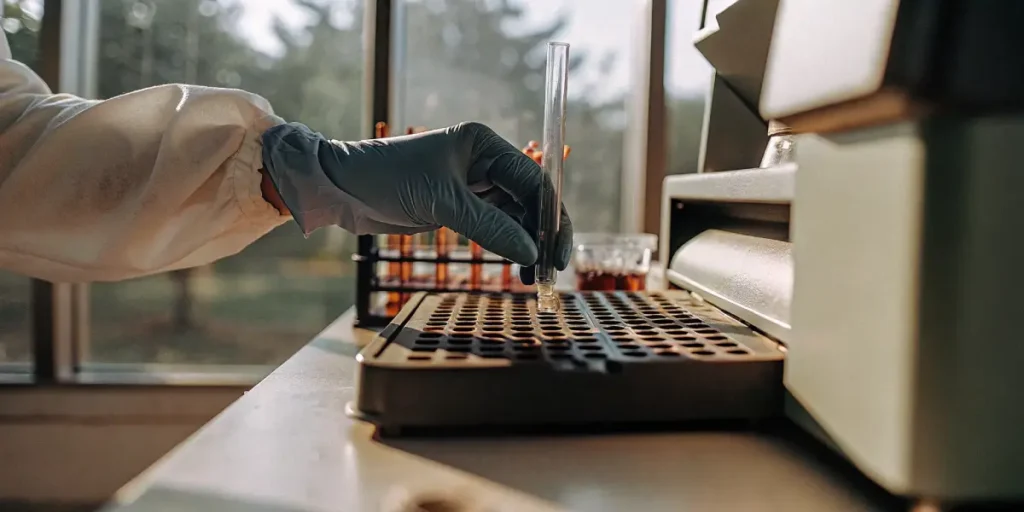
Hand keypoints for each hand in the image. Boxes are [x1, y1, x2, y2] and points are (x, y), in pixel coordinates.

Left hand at [260, 122, 573, 282]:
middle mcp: (485, 162)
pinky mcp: (462, 208)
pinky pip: (497, 228)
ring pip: (516, 218)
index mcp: (484, 144)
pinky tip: (516, 269)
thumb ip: (489, 227)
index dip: (550, 216)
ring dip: (526, 246)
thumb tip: (531, 253)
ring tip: (531, 278)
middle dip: (542, 234)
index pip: (533, 180)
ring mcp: (475, 186)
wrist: (343, 189)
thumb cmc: (387, 178)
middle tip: (550, 270)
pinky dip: (508, 248)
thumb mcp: (441, 202)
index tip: (556, 251)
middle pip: (530, 200)